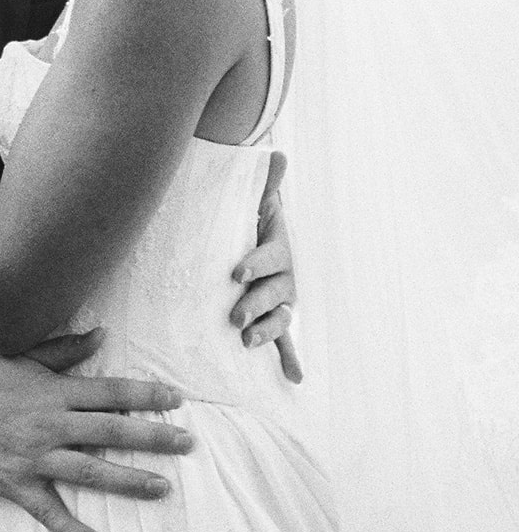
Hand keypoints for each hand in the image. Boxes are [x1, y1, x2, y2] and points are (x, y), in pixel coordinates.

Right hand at [0, 328, 192, 531]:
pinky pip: (48, 512)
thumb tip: (102, 335)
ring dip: (129, 481)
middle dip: (153, 438)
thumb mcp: (25, 359)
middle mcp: (52, 425)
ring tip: (162, 488)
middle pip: (111, 431)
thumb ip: (65, 351)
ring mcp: (37, 458)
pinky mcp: (19, 485)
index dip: (146, 396)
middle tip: (186, 444)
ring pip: (91, 471)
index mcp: (56, 393)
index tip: (177, 401)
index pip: (111, 393)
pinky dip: (71, 530)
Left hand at [230, 150, 301, 382]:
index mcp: (278, 249)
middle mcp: (284, 277)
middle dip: (256, 304)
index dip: (256, 264)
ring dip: (266, 331)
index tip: (236, 272)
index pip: (270, 257)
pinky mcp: (273, 316)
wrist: (253, 235)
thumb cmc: (250, 217)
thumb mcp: (258, 198)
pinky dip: (290, 358)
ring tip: (247, 341)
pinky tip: (295, 378)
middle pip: (274, 294)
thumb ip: (267, 180)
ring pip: (278, 318)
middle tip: (234, 314)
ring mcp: (280, 299)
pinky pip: (284, 339)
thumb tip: (279, 153)